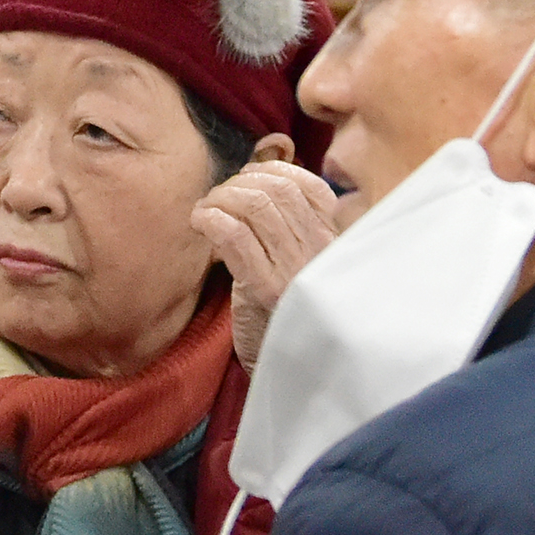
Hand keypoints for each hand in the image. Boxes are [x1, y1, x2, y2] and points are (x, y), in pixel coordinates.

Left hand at [194, 140, 347, 366]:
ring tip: (206, 211)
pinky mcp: (267, 290)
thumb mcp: (298, 263)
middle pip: (276, 189)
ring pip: (254, 205)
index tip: (247, 179)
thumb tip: (264, 164)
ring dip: (219, 198)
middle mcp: (322, 252)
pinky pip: (234, 234)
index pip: (308, 185)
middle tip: (218, 197)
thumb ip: (289, 222)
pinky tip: (200, 223)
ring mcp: (296, 271)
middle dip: (238, 183)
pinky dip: (211, 218)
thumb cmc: (287, 311)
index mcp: (335, 242)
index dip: (271, 171)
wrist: (292, 370)